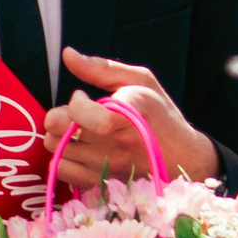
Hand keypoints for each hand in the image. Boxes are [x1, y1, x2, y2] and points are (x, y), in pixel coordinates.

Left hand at [41, 50, 217, 184]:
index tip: (83, 96)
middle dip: (61, 115)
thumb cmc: (160, 114)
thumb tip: (67, 54)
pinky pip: (59, 170)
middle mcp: (115, 143)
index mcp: (129, 114)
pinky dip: (61, 157)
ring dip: (60, 135)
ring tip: (80, 131)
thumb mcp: (140, 81)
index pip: (83, 115)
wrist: (183, 157)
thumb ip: (101, 68)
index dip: (75, 103)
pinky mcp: (99, 183)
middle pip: (58, 128)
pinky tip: (77, 149)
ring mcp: (106, 166)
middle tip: (78, 114)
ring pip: (54, 147)